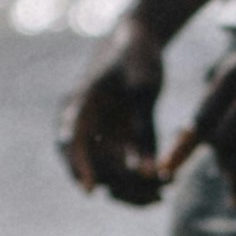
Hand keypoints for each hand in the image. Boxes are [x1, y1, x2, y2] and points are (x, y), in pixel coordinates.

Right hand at [58, 28, 171, 208]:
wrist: (135, 43)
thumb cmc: (136, 55)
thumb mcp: (144, 85)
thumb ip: (144, 126)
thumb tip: (146, 172)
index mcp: (80, 104)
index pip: (71, 139)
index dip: (77, 166)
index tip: (90, 191)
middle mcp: (83, 125)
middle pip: (92, 166)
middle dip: (121, 185)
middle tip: (157, 192)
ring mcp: (97, 137)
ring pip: (106, 177)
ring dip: (131, 191)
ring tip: (163, 192)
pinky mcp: (113, 143)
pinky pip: (121, 172)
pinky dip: (139, 183)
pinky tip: (165, 185)